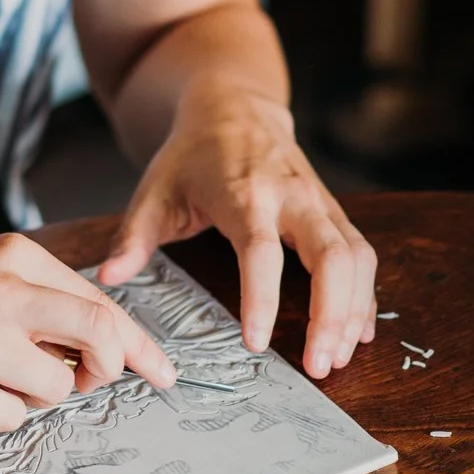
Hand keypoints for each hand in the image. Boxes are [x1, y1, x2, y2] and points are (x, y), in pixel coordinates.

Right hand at [0, 233, 175, 431]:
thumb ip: (45, 298)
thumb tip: (115, 343)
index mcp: (13, 255)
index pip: (102, 303)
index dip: (139, 346)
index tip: (163, 373)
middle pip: (99, 337)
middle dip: (107, 370)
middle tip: (87, 381)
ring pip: (57, 387)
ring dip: (36, 395)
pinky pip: (12, 418)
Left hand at [96, 80, 376, 378]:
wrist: (235, 108)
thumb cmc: (190, 156)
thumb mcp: (154, 189)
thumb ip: (133, 237)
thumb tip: (109, 277)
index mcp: (243, 193)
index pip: (261, 251)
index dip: (262, 298)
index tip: (256, 343)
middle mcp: (292, 196)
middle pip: (330, 256)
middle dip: (330, 313)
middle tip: (320, 366)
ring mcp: (319, 202)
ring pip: (356, 257)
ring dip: (353, 310)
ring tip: (338, 358)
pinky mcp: (334, 211)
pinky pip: (362, 254)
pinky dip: (364, 295)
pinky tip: (358, 332)